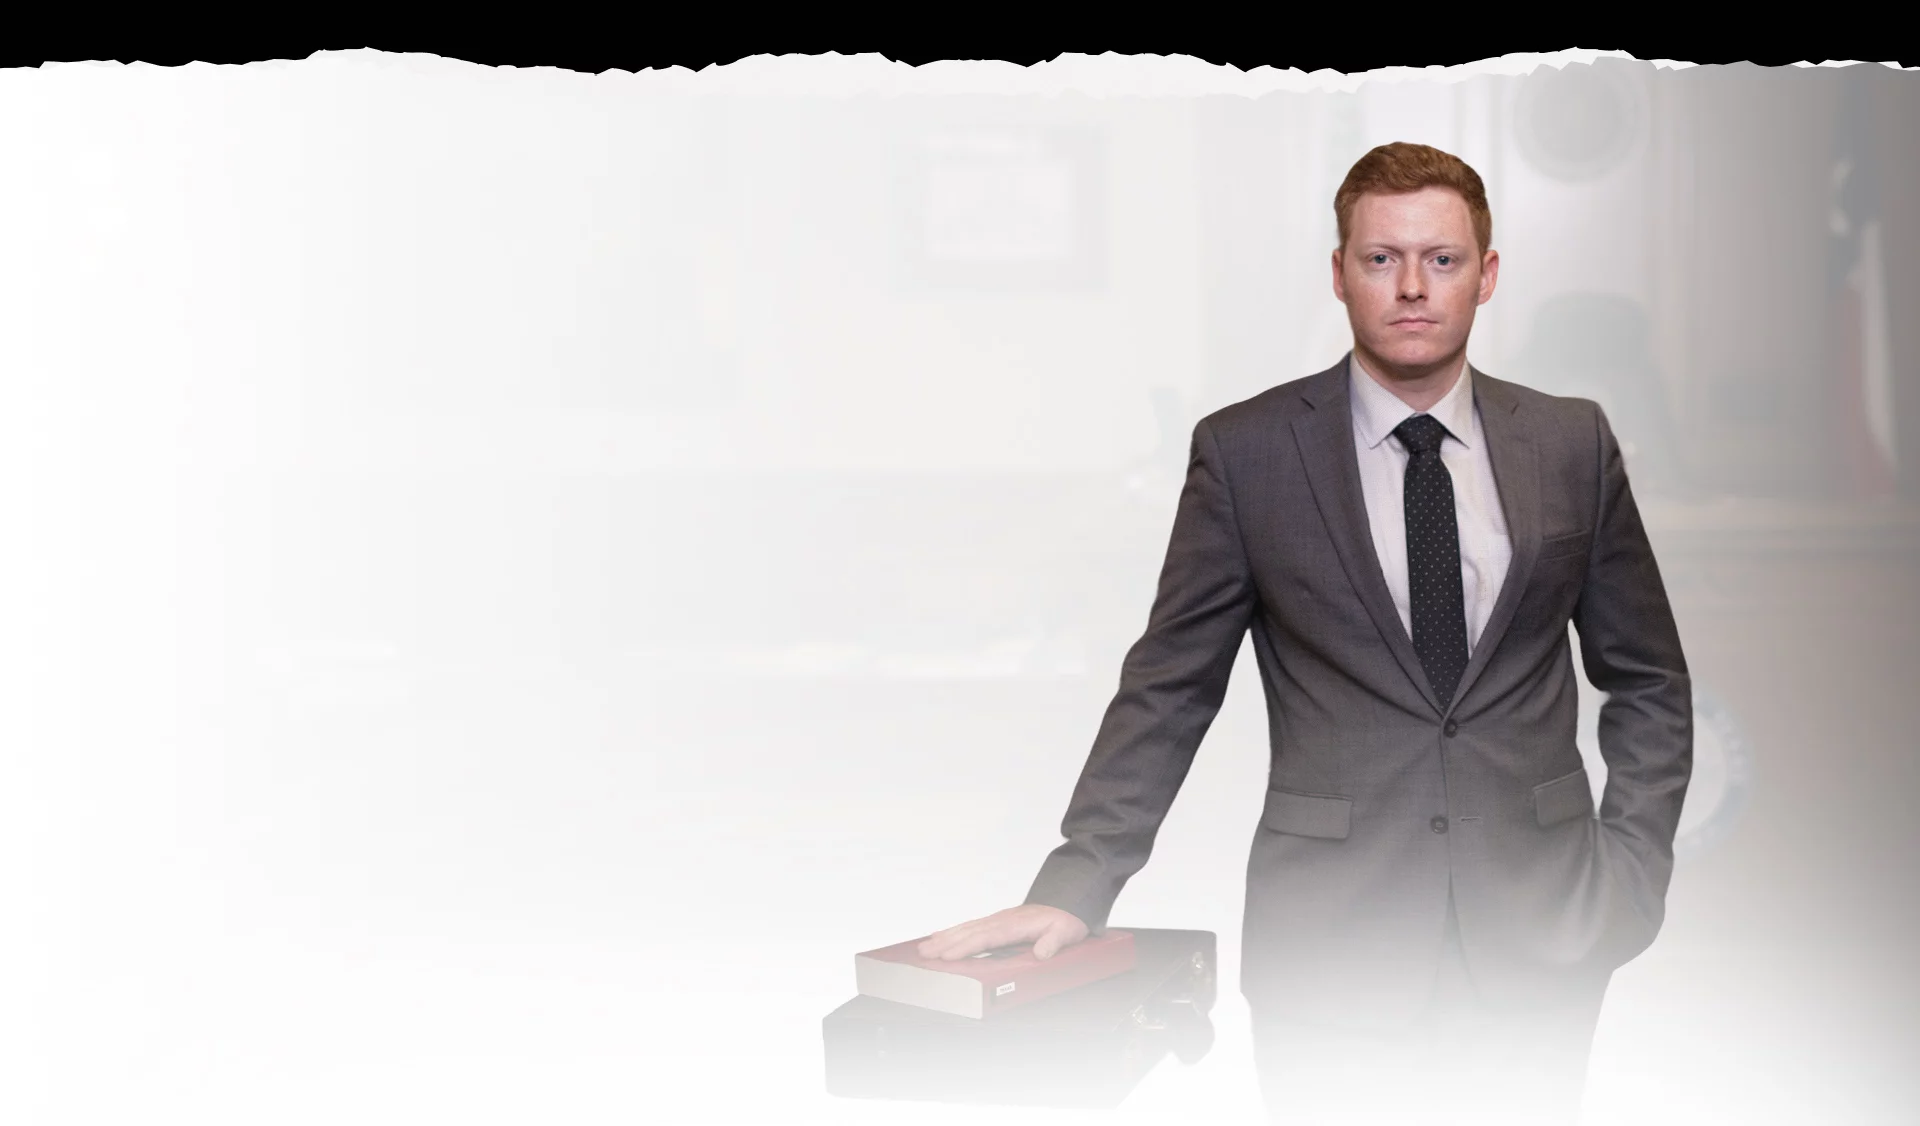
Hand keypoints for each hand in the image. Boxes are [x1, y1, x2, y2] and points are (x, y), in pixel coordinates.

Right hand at [915, 904, 1089, 961]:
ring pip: (966, 928)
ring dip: (944, 937)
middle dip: (945, 943)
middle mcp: (1002, 920)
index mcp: (1015, 924)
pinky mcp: (996, 922)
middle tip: (924, 952)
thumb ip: (1053, 942)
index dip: (965, 946)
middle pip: (968, 932)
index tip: (947, 954)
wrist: (1068, 902)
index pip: (985, 937)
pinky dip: (954, 932)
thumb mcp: (1066, 931)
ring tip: (924, 946)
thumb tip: (1042, 952)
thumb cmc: (1065, 919)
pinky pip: (970, 927)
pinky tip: (942, 936)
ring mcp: (997, 920)